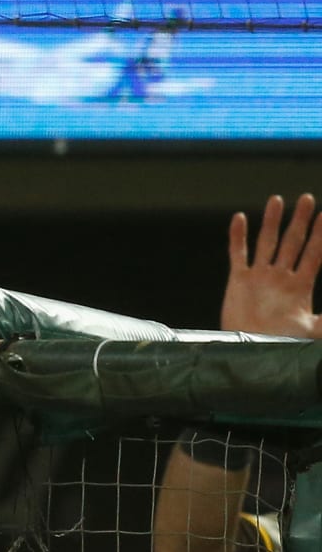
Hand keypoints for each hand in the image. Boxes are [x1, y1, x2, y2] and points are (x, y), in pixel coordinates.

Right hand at [220, 194, 321, 336]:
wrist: (251, 352)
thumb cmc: (282, 344)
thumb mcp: (310, 331)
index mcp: (300, 286)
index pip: (314, 255)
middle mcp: (281, 276)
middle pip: (293, 242)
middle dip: (301, 221)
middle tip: (308, 198)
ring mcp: (260, 276)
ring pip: (267, 242)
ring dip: (272, 221)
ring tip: (277, 199)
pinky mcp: (239, 280)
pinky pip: (238, 253)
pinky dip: (238, 236)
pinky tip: (240, 219)